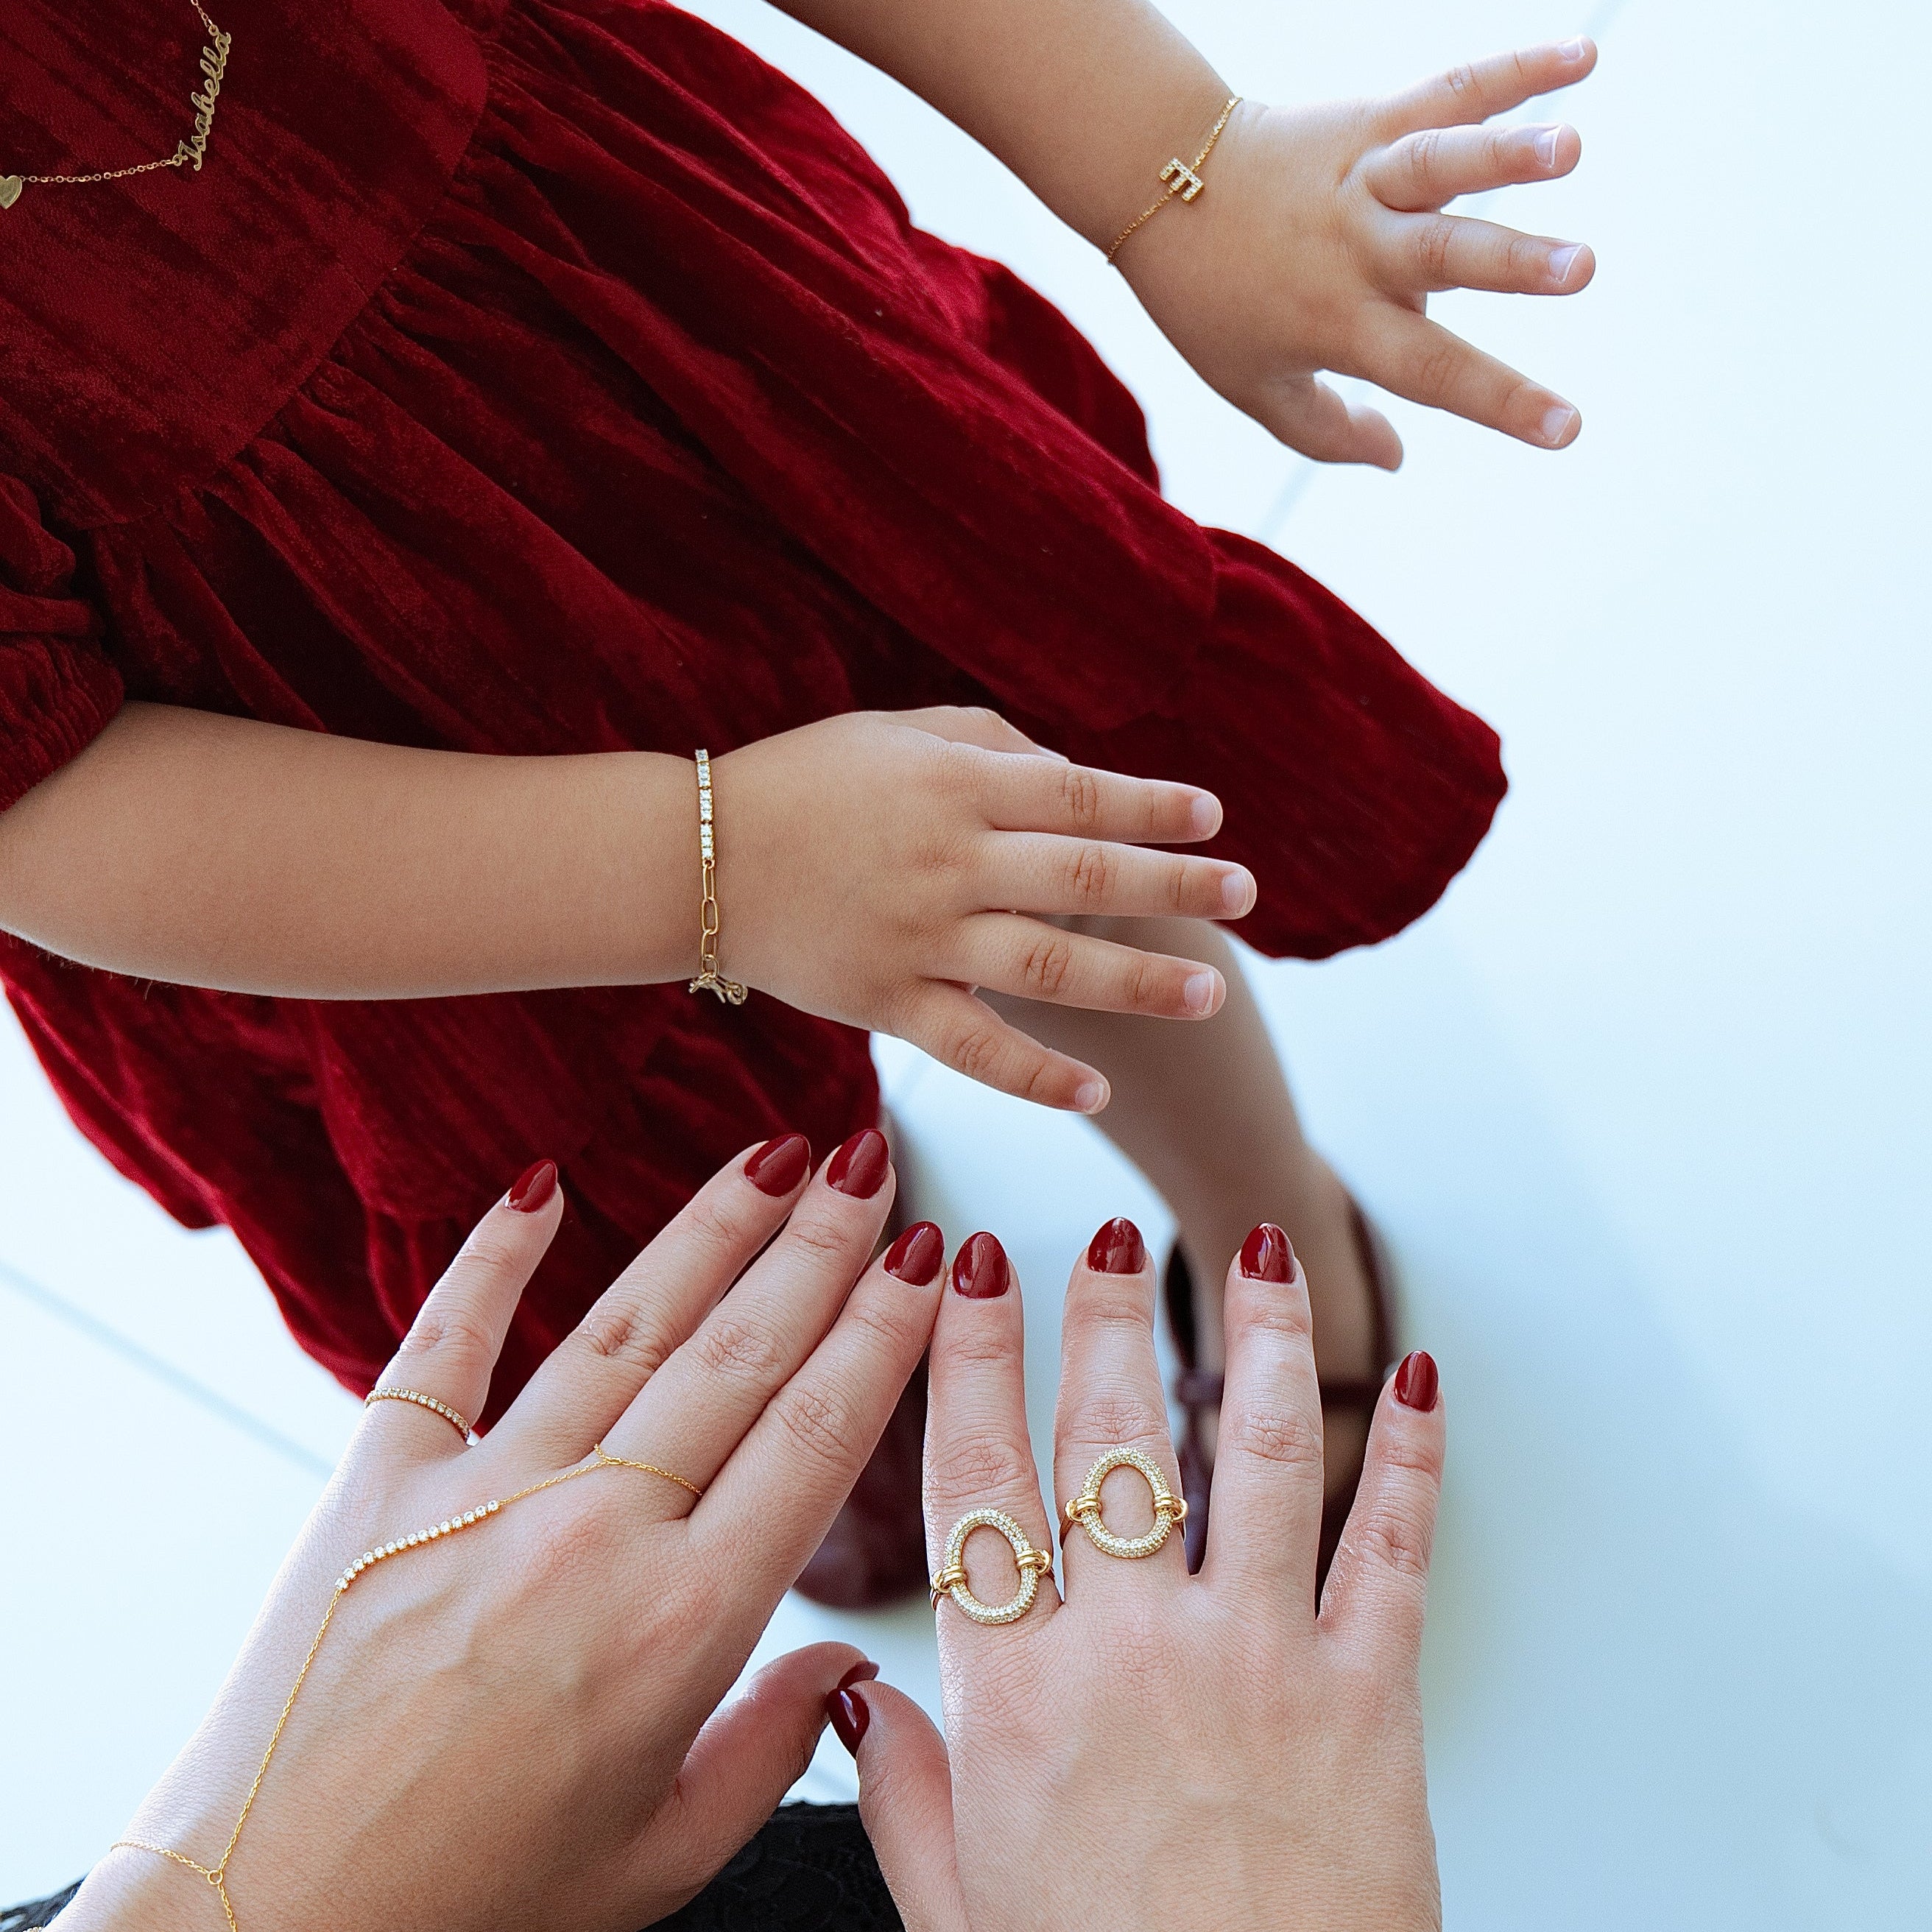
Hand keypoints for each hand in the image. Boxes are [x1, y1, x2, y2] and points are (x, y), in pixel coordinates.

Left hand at [64, 1133, 940, 1931]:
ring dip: (707, 1230)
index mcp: (680, 1627)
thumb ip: (770, 1751)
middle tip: (866, 1160)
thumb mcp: (657, 1861)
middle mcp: (591, 1535)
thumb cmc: (468, 1910)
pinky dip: (489, 1258)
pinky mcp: (375, 1484)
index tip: (925, 1257)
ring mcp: (479, 1494)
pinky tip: (539, 1185)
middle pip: (737, 1356)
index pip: (814, 1438)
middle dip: (818, 1247)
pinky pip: (444, 1343)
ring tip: (770, 1153)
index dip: (880, 1335)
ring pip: (624, 1328)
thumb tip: (844, 1668)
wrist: (259, 1926)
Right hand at [715, 707, 1255, 1112]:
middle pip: (1085, 876)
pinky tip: (1097, 1090)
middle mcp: (948, 860)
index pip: (1080, 794)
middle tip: (1244, 895)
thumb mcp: (899, 734)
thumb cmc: (806, 783)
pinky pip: (974, 1048)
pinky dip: (1036, 1074)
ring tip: (1211, 994)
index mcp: (956, 784)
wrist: (695, 857)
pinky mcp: (887, 1003)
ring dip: (1136, 982)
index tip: (1213, 816)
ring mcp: (919, 938)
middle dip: (1175, 886)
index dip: (1153, 805)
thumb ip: (993, 747)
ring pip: (1048, 965)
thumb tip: (1079, 776)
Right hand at [844, 1225, 1445, 1930]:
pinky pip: (1394, 1547)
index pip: (975, 1478)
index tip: (964, 1271)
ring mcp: (1258, 1664)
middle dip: (1104, 1314)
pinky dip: (1411, 1453)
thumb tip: (856, 1701)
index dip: (967, 1356)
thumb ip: (905, 1796)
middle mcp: (1132, 1652)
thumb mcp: (961, 1912)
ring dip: (1259, 1337)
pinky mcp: (1367, 1700)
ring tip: (1256, 1249)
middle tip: (1106, 1235)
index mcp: (1017, 1697)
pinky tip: (1417, 1376)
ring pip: (1255, 1453)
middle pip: (1107, 1436)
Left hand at [1120, 39, 1598, 465]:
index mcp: (1339, 324)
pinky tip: (1582, 57)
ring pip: (1440, 166)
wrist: (1160, 184)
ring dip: (1509, 154)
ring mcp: (1365, 179)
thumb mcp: (1249, 385)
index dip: (1501, 403)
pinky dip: (1514, 70)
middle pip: (1443, 257)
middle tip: (1582, 269)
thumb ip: (1323, 430)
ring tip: (1571, 148)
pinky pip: (1446, 91)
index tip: (1569, 430)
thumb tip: (1396, 454)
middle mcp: (1358, 250)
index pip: (1430, 373)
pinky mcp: (1369, 120)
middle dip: (1516, 264)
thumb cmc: (1210, 299)